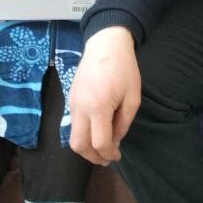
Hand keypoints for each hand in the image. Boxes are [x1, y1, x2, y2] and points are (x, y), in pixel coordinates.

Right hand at [69, 27, 140, 164]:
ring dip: (86, 147)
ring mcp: (72, 103)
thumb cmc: (124, 68)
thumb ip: (123, 123)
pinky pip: (73, 124)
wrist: (105, 44)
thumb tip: (114, 141)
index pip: (100, 142)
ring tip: (101, 147)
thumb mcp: (132, 97)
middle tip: (106, 158)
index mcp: (98, 107)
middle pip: (78, 146)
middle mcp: (80, 108)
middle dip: (92, 157)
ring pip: (73, 136)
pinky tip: (95, 130)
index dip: (109, 154)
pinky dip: (82, 133)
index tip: (117, 156)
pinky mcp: (70, 98)